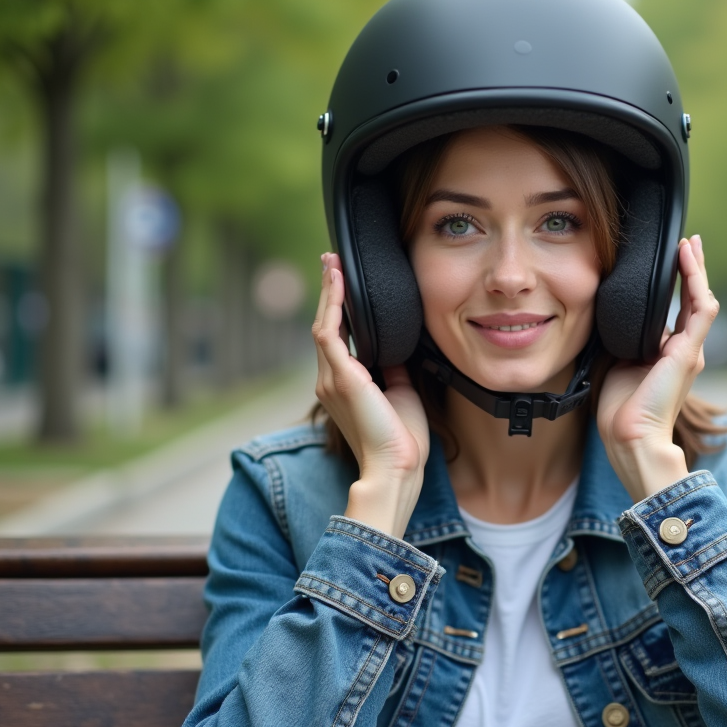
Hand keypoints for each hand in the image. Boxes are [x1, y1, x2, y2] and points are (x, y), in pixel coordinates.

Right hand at [313, 253, 429, 537]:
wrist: (397, 465)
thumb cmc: (401, 436)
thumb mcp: (400, 390)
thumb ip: (392, 366)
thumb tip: (396, 344)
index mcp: (343, 383)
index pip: (336, 337)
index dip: (337, 308)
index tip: (342, 281)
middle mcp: (329, 379)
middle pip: (325, 324)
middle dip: (328, 292)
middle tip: (332, 261)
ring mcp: (331, 377)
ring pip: (324, 323)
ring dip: (329, 292)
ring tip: (333, 264)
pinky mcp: (340, 376)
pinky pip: (329, 332)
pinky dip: (334, 305)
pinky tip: (338, 283)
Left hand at [596, 236, 719, 502]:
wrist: (630, 435)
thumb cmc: (620, 408)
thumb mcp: (617, 362)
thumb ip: (622, 338)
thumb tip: (607, 313)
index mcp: (668, 354)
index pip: (677, 310)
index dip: (676, 284)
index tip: (670, 260)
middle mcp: (684, 350)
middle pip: (693, 300)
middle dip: (691, 270)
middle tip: (687, 242)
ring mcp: (690, 351)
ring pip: (700, 300)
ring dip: (696, 270)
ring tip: (689, 244)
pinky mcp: (689, 352)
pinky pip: (699, 309)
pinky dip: (695, 281)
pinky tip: (687, 260)